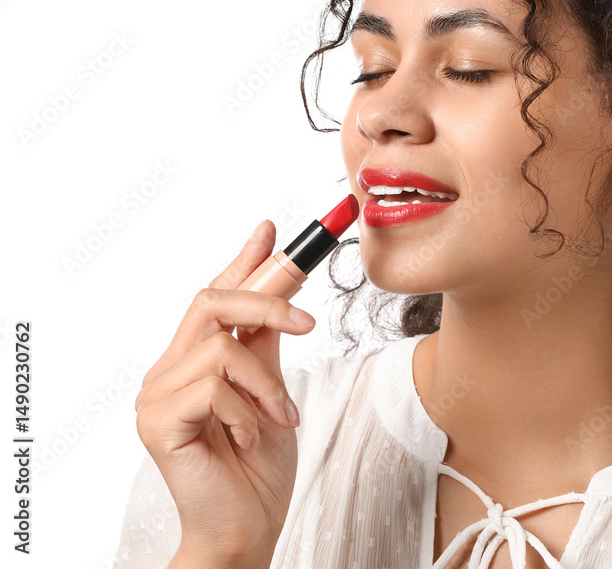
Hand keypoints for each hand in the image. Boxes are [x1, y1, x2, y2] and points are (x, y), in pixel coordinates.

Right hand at [134, 220, 315, 566]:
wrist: (247, 528)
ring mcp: (156, 395)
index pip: (217, 295)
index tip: (275, 227)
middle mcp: (168, 369)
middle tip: (311, 324)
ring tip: (281, 418)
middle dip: (268, 301)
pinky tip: (255, 438)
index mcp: (195, 359)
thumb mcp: (272, 389)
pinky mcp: (157, 421)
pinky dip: (249, 411)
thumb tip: (285, 289)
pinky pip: (215, 387)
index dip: (246, 260)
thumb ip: (268, 341)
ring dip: (267, 383)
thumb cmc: (259, 465)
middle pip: (211, 301)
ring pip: (222, 346)